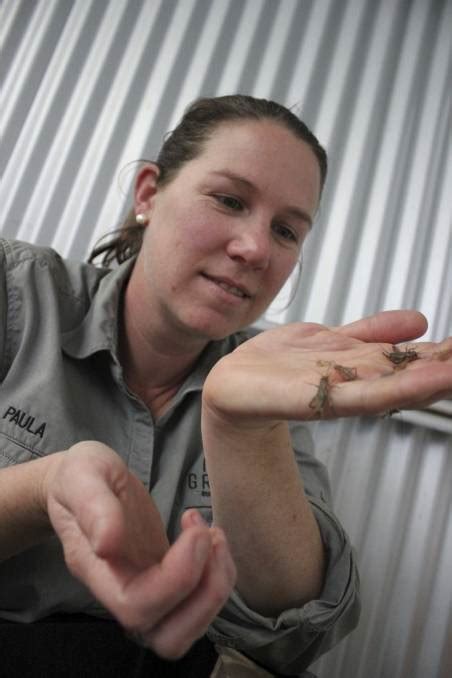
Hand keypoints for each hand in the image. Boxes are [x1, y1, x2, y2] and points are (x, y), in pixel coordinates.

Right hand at [45, 442, 235, 657]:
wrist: (81, 482)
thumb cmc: (79, 478)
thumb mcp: (81, 476)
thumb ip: (93, 506)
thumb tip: (107, 543)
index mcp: (97, 571)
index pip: (137, 607)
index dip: (176, 578)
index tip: (194, 527)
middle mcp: (122, 591)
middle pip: (168, 637)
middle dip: (206, 594)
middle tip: (209, 537)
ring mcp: (146, 588)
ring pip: (187, 627)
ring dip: (216, 586)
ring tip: (213, 535)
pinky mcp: (165, 577)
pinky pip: (197, 601)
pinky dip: (217, 574)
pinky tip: (208, 534)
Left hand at [202, 310, 451, 423]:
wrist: (233, 384)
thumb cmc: (278, 362)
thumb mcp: (332, 337)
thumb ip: (374, 331)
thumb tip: (418, 320)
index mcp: (364, 362)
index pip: (417, 357)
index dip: (447, 354)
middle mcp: (359, 378)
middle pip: (414, 373)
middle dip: (448, 368)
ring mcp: (342, 389)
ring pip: (400, 385)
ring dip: (437, 379)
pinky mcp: (319, 397)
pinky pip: (365, 393)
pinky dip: (400, 388)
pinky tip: (432, 382)